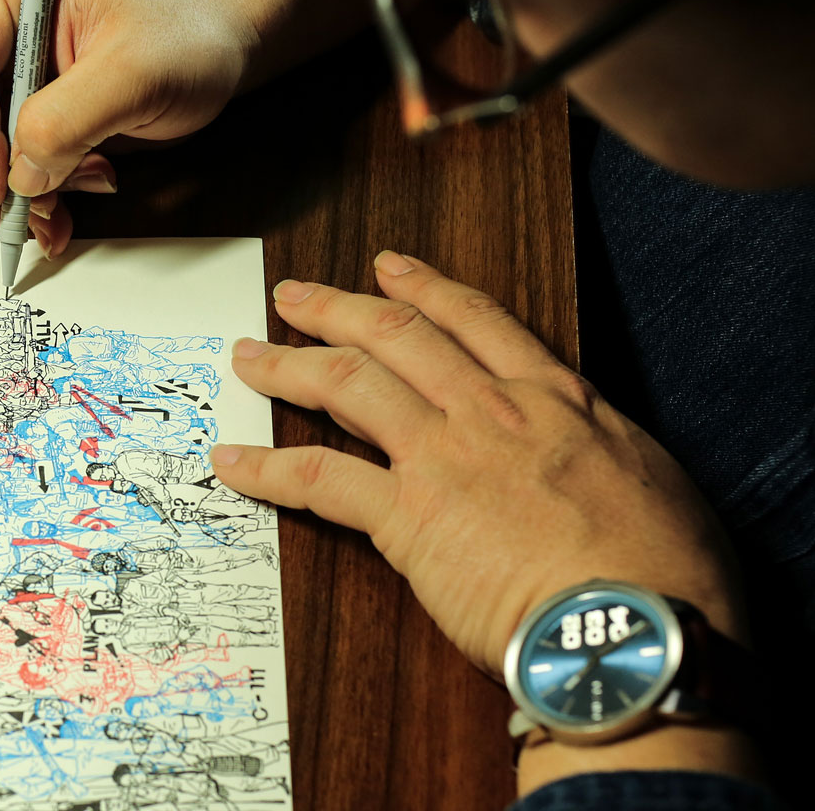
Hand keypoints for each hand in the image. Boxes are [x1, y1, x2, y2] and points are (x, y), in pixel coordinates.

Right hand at [0, 0, 370, 254]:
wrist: (222, 38)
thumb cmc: (189, 32)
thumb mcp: (135, 73)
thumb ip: (69, 119)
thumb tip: (22, 173)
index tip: (4, 189)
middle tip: (48, 198)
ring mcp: (10, 64)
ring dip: (23, 184)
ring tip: (85, 183)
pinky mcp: (28, 101)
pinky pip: (7, 159)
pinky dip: (34, 192)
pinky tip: (69, 201)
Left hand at [210, 250, 744, 678]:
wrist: (635, 628)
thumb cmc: (664, 569)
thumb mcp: (651, 479)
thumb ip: (599, 448)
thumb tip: (584, 449)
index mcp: (554, 398)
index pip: (474, 319)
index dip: (424, 287)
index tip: (388, 266)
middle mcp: (489, 410)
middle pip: (394, 335)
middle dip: (335, 308)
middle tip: (292, 295)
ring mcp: (442, 456)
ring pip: (347, 383)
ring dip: (287, 364)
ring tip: (249, 355)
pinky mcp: (406, 516)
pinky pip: (316, 477)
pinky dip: (265, 467)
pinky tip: (231, 460)